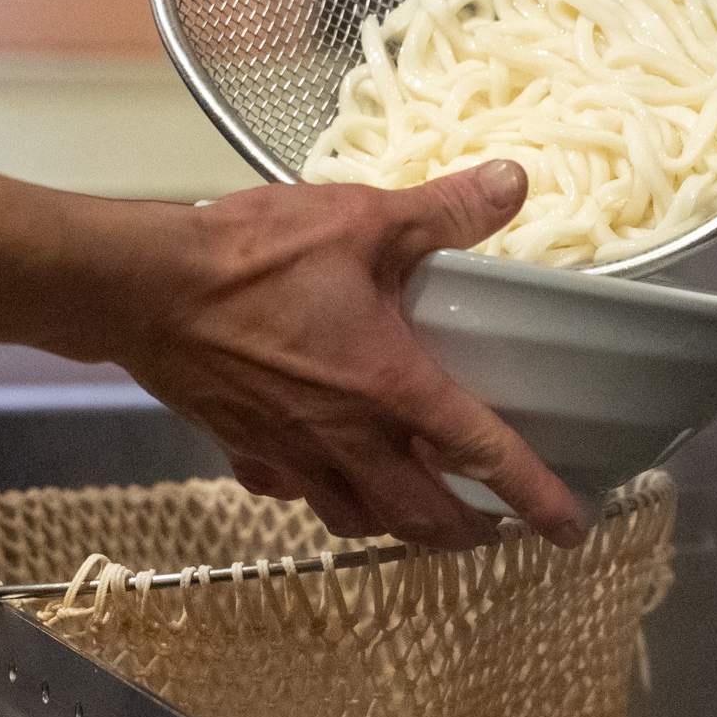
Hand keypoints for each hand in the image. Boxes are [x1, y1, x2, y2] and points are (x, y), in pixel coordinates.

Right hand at [94, 162, 589, 550]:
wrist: (144, 288)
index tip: (572, 528)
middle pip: (420, 517)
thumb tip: (512, 183)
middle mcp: (347, 437)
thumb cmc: (253, 254)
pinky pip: (292, 493)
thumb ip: (442, 210)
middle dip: (465, 533)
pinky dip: (319, 495)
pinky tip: (320, 474)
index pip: (482, 453)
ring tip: (416, 512)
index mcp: (390, 386)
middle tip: (493, 529)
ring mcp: (291, 453)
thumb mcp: (361, 218)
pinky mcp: (242, 449)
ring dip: (397, 525)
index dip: (534, 496)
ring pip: (357, 518)